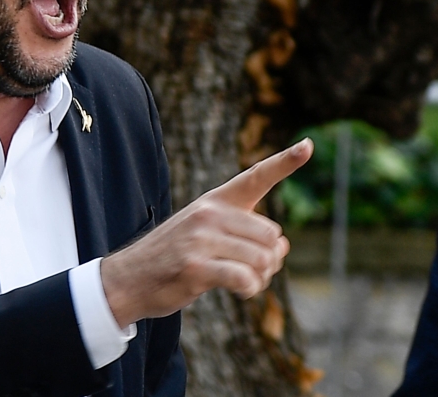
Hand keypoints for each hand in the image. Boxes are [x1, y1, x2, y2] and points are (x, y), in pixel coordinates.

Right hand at [100, 138, 312, 326]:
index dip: (285, 162)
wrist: (129, 278)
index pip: (256, 176)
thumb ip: (244, 233)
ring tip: (245, 282)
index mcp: (215, 201)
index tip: (308, 146)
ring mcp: (201, 239)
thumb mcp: (205, 232)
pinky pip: (245, 279)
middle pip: (271, 236)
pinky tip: (239, 291)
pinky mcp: (196, 267)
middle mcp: (209, 214)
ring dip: (261, 279)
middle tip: (254, 271)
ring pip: (261, 260)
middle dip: (270, 259)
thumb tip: (282, 248)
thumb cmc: (174, 257)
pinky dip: (250, 290)